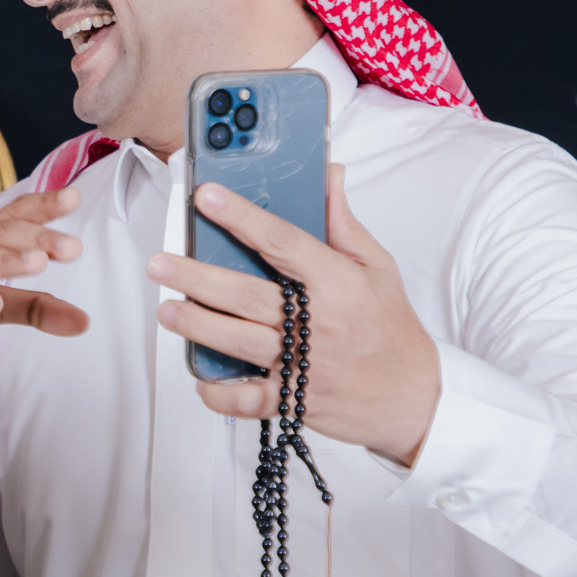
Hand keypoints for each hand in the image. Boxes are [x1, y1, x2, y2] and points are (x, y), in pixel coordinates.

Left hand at [147, 165, 439, 464]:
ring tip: (167, 311)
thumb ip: (344, 222)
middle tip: (160, 263)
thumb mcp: (377, 267)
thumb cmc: (392, 329)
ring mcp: (304, 364)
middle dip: (198, 277)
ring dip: (198, 326)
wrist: (416, 399)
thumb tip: (330, 175)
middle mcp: (318, 322)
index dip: (242, 217)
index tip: (208, 197)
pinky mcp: (295, 401)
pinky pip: (250, 401)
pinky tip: (200, 377)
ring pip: (241, 342)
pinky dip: (221, 393)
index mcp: (338, 282)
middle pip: (248, 295)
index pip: (283, 241)